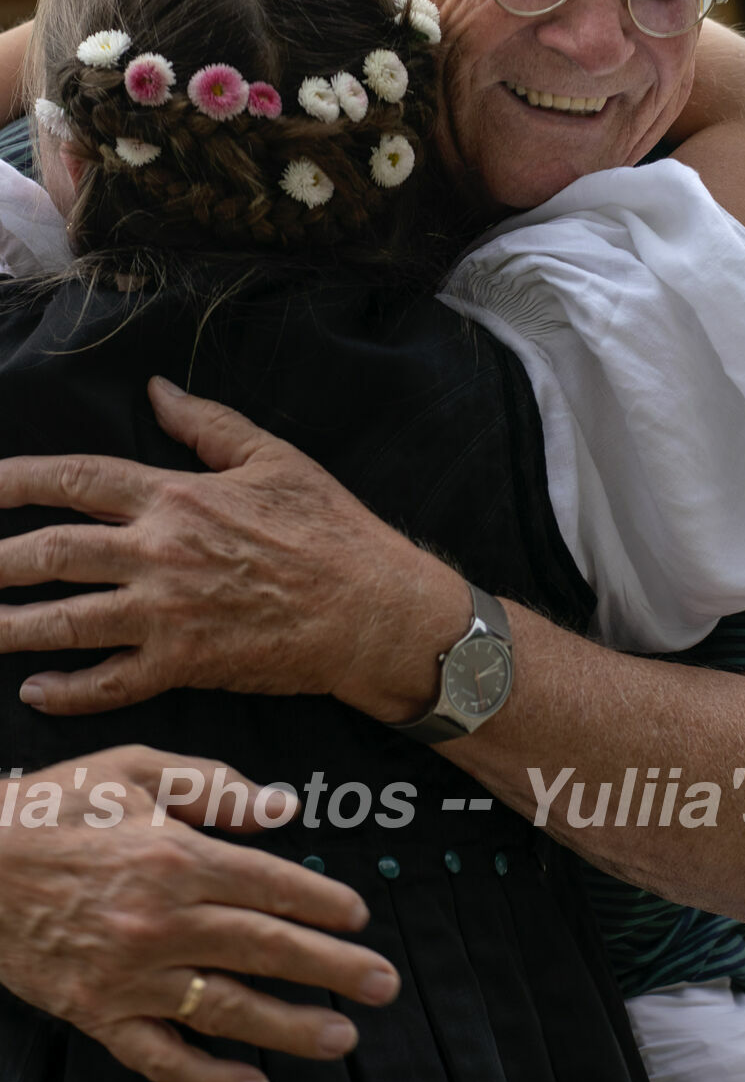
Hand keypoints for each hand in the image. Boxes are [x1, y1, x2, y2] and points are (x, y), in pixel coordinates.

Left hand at [0, 378, 465, 718]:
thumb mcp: (274, 458)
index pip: (74, 480)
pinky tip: (36, 692)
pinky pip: (110, 683)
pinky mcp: (185, 663)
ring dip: (9, 627)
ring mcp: (167, 613)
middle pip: (51, 553)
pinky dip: (67, 691)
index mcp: (176, 495)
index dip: (15, 481)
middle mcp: (159, 552)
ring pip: (65, 621)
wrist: (372, 608)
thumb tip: (157, 389)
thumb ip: (207, 424)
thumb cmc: (331, 528)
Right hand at [0, 745, 398, 1081]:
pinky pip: (161, 1057)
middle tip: (382, 984)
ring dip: (290, 1026)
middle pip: (264, 948)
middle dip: (333, 969)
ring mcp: (129, 976)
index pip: (270, 885)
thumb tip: (280, 808)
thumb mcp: (133, 768)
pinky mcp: (98, 1014)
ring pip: (226, 1009)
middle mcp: (160, 921)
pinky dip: (209, 1079)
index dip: (322, 902)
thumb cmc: (52, 808)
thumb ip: (212, 785)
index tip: (359, 916)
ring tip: (341, 1036)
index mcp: (173, 856)